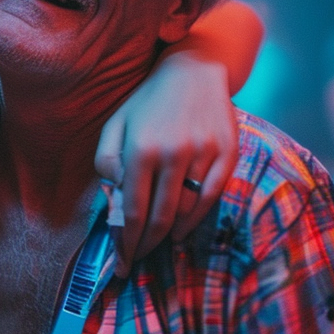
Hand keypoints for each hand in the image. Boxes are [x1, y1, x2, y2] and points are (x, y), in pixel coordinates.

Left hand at [95, 56, 237, 274]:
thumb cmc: (148, 102)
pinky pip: (211, 196)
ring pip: (185, 209)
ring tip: (155, 247)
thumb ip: (106, 158)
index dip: (125, 241)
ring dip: (168, 235)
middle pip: (159, 216)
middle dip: (144, 245)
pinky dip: (195, 219)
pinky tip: (180, 230)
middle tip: (135, 261)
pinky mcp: (226, 153)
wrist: (193, 70)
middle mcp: (172, 152)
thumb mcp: (116, 123)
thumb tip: (114, 194)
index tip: (120, 263)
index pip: (132, 209)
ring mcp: (203, 153)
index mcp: (141, 147)